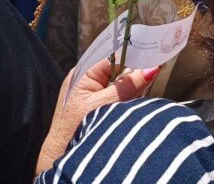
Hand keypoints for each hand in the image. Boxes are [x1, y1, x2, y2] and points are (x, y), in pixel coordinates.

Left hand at [36, 61, 159, 174]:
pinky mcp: (97, 108)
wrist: (59, 157)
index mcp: (82, 74)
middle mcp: (86, 81)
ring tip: (136, 99)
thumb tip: (152, 68)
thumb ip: (128, 86)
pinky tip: (130, 108)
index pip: (113, 57)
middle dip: (134, 76)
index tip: (153, 56)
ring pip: (120, 85)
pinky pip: (118, 97)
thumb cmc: (75, 130)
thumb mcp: (104, 105)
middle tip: (149, 80)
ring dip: (131, 91)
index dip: (132, 56)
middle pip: (118, 70)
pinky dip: (127, 101)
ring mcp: (91, 95)